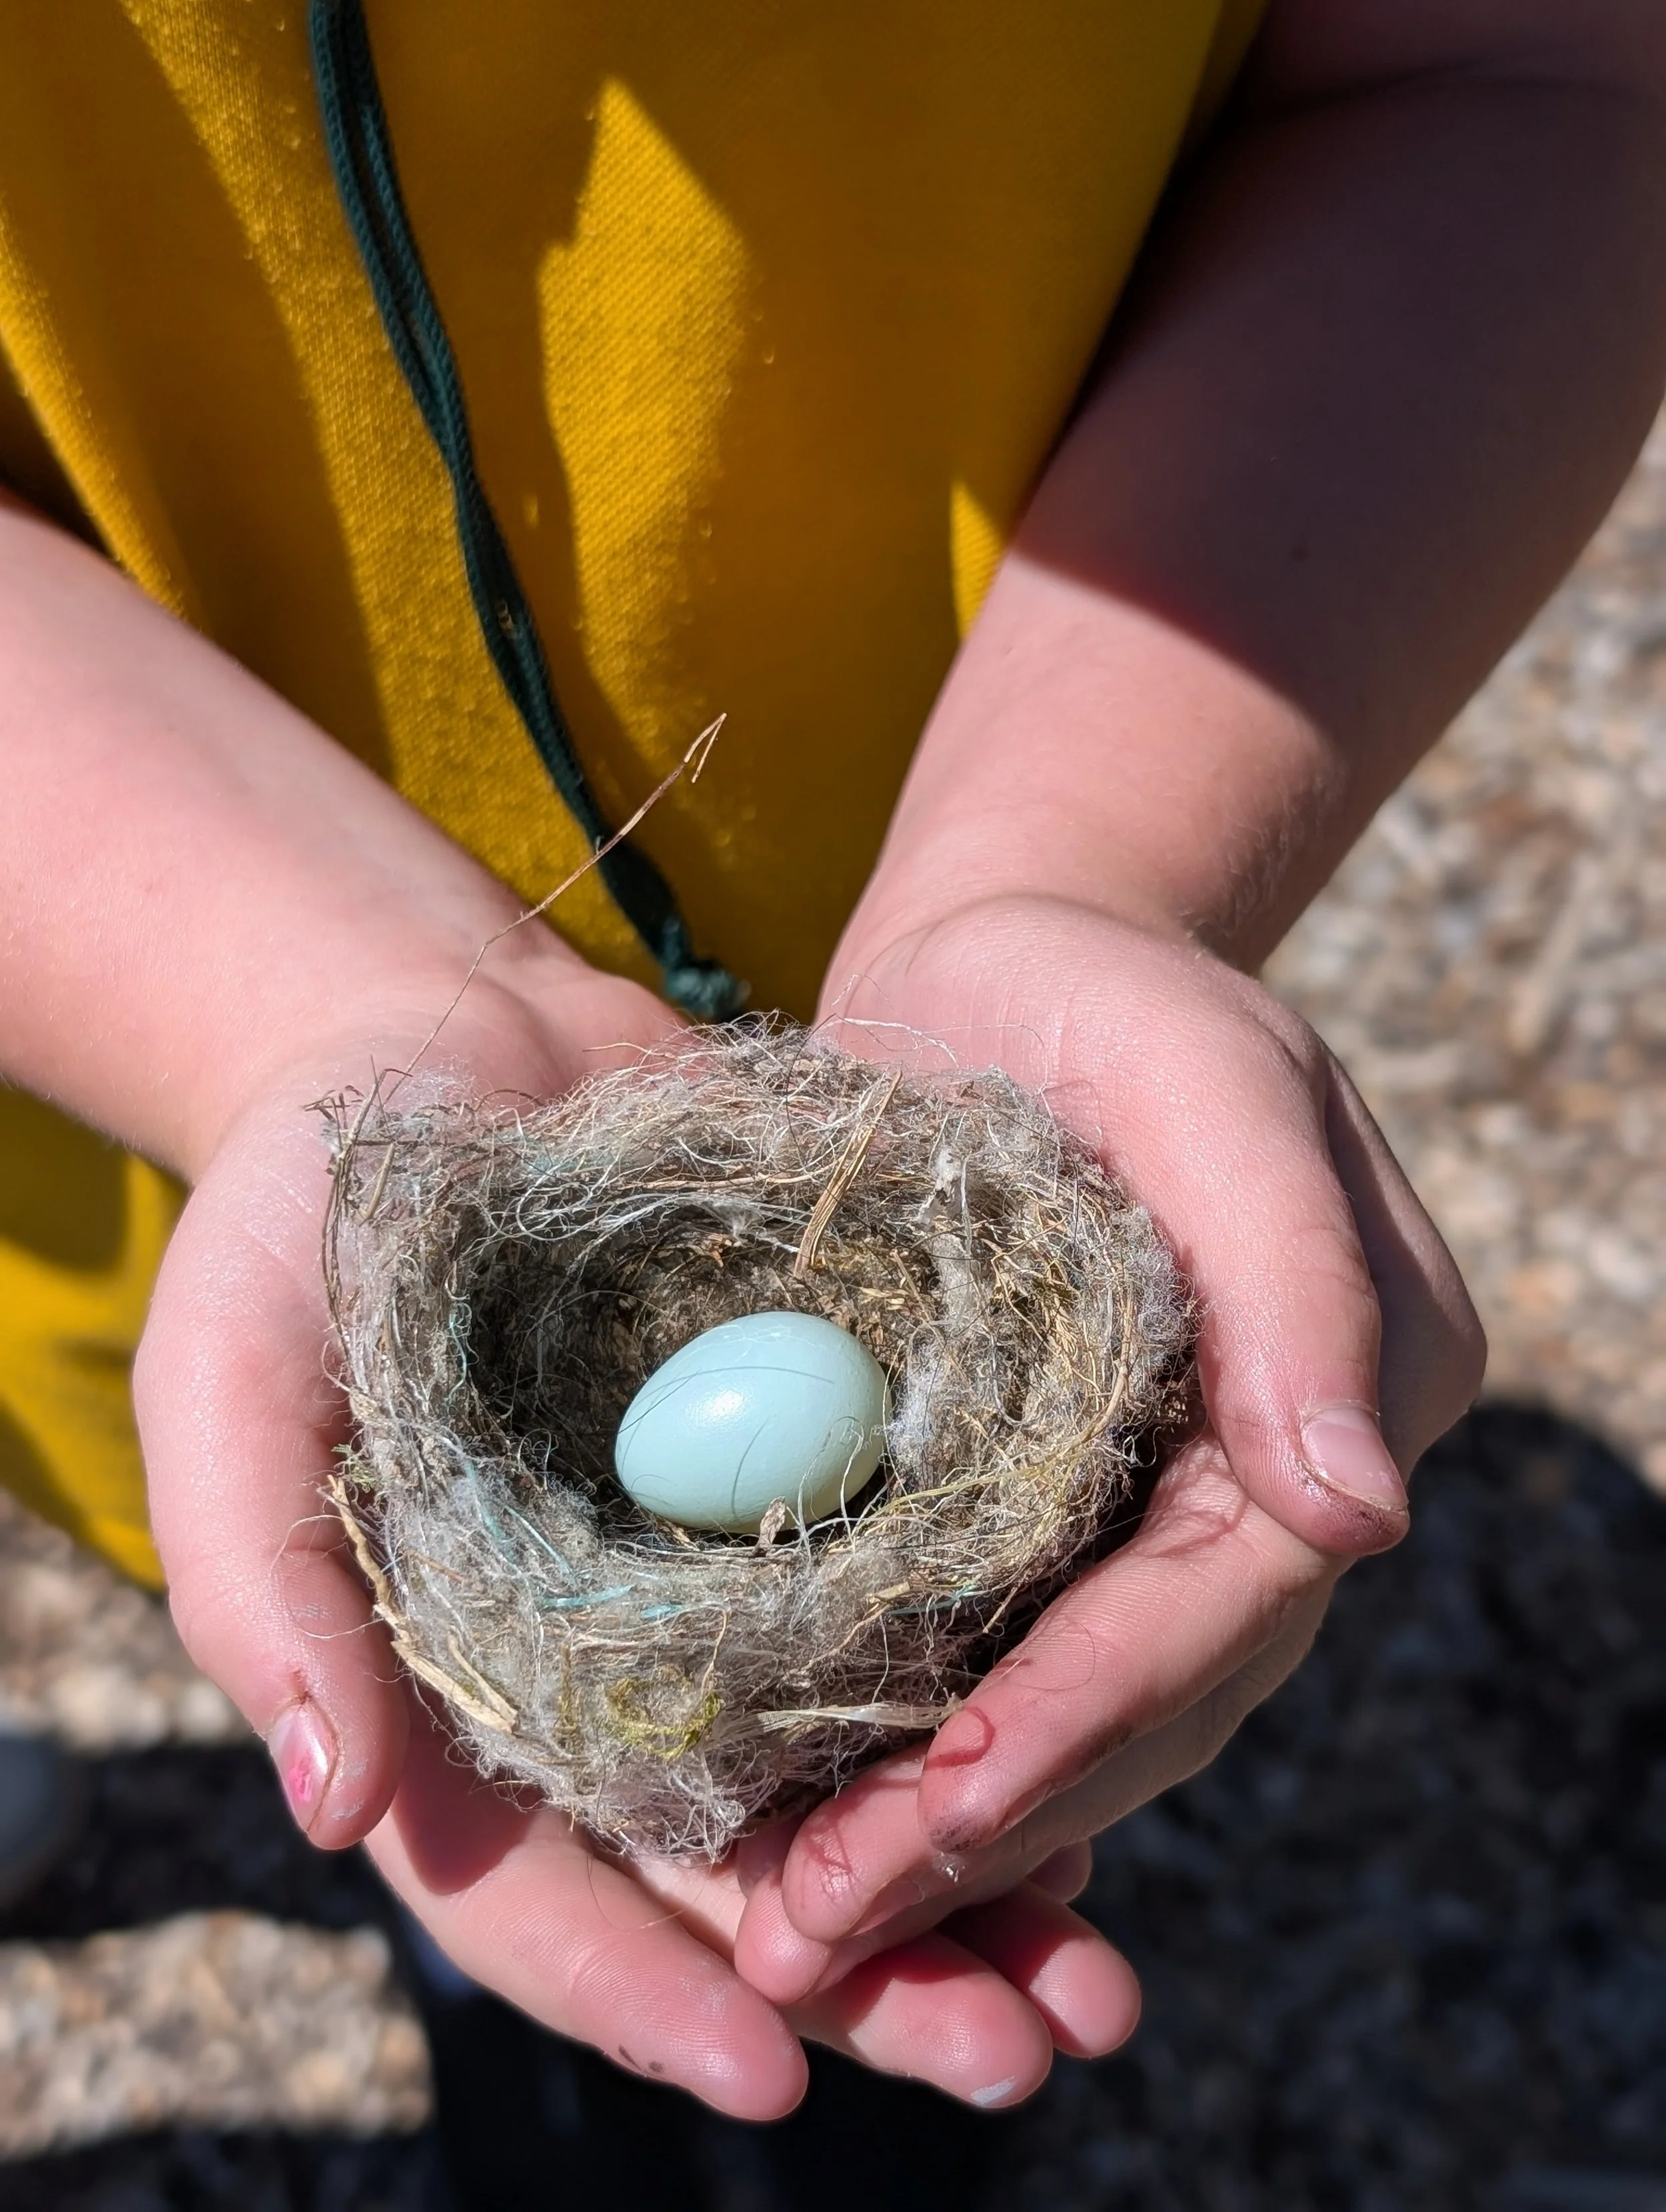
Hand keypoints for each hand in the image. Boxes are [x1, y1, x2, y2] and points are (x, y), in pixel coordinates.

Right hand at [131, 950, 1138, 2114]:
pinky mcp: (798, 1478)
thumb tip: (337, 1809)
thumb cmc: (300, 1215)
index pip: (532, 1893)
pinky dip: (985, 1702)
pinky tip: (1094, 1750)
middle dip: (870, 1978)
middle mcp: (587, 1670)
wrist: (441, 1046)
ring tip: (1093, 1961)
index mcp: (444, 1691)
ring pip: (836, 1777)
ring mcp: (700, 1581)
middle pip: (723, 1871)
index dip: (643, 1988)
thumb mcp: (233, 1370)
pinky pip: (897, 1624)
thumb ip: (259, 1581)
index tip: (775, 2073)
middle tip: (1024, 2049)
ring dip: (966, 1874)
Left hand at [732, 894, 1482, 2003]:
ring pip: (1075, 1711)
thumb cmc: (1109, 991)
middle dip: (995, 1819)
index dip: (1093, 1711)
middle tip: (823, 1927)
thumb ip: (1298, 1279)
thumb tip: (1361, 1517)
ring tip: (794, 1926)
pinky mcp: (1048, 1504)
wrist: (1004, 963)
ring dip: (944, 1831)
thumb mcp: (1214, 1085)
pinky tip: (811, 1838)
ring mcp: (1162, 1504)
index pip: (1227, 1597)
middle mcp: (1270, 1480)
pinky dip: (915, 1756)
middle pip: (1150, 1694)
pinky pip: (1000, 1661)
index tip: (954, 1806)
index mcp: (1348, 1393)